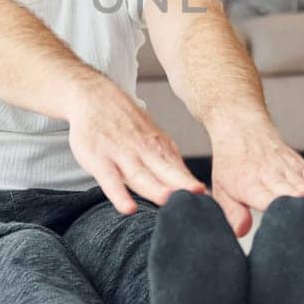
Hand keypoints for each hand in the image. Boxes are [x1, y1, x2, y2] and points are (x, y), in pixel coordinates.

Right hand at [66, 77, 204, 214]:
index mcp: (159, 147)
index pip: (180, 169)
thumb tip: (191, 184)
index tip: (210, 203)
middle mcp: (143, 151)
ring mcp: (121, 154)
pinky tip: (128, 208)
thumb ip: (166, 161)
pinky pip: (109, 180)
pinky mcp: (98, 159)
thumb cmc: (124, 123)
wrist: (93, 95)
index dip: (194, 185)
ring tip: (170, 202)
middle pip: (166, 172)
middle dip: (184, 186)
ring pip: (140, 176)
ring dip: (156, 190)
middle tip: (201, 201)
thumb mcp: (150, 136)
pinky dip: (118, 194)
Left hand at [207, 115, 303, 236]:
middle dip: (298, 209)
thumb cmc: (231, 161)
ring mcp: (285, 166)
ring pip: (302, 184)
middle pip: (288, 193)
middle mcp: (269, 174)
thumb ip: (232, 212)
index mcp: (248, 183)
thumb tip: (241, 232)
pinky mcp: (297, 162)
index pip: (265, 199)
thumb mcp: (221, 188)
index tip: (289, 225)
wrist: (241, 126)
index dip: (278, 211)